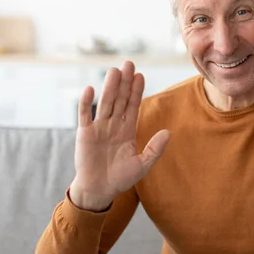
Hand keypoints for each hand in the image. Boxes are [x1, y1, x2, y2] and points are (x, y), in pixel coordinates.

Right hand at [70, 61, 170, 210]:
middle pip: (120, 99)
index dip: (136, 91)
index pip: (133, 106)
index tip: (141, 75)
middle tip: (129, 63)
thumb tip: (169, 132)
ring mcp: (98, 127)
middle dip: (124, 82)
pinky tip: (90, 88)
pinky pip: (85, 115)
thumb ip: (155, 149)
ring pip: (105, 103)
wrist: (99, 190)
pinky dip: (86, 102)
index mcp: (127, 130)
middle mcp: (113, 125)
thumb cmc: (120, 179)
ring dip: (109, 86)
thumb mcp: (142, 164)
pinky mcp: (84, 133)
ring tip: (114, 70)